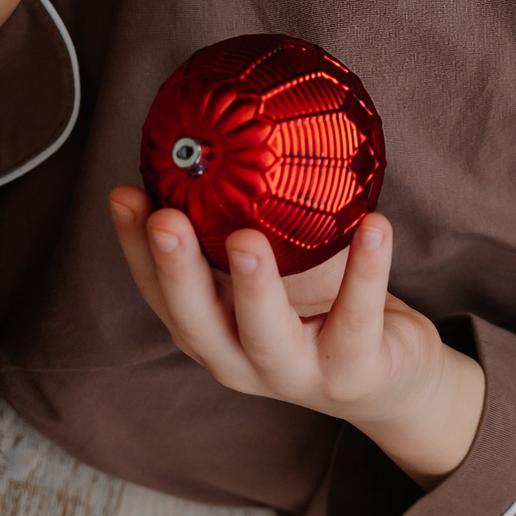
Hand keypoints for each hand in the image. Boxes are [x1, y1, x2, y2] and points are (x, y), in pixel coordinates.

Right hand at [108, 187, 485, 483]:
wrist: (392, 379)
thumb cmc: (320, 311)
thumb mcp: (273, 271)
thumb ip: (237, 228)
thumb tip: (216, 136)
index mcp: (209, 332)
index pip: (158, 292)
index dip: (134, 246)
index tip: (123, 193)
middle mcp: (239, 360)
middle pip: (195, 320)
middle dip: (175, 270)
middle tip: (165, 220)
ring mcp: (296, 373)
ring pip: (266, 334)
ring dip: (253, 287)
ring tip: (247, 238)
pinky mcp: (354, 372)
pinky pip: (358, 318)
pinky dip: (365, 272)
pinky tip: (374, 226)